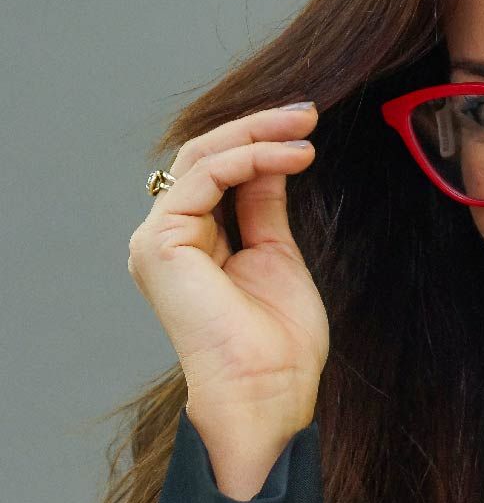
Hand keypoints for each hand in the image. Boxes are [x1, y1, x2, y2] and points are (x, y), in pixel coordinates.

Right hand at [128, 104, 327, 447]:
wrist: (267, 390)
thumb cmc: (277, 343)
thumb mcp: (276, 254)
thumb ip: (264, 205)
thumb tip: (272, 159)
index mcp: (191, 243)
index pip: (217, 172)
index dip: (259, 143)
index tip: (306, 128)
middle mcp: (166, 238)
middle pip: (204, 157)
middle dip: (258, 128)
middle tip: (306, 113)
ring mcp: (157, 240)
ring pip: (201, 158)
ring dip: (257, 136)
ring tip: (305, 131)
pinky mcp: (160, 243)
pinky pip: (203, 179)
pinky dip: (248, 159)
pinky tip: (288, 157)